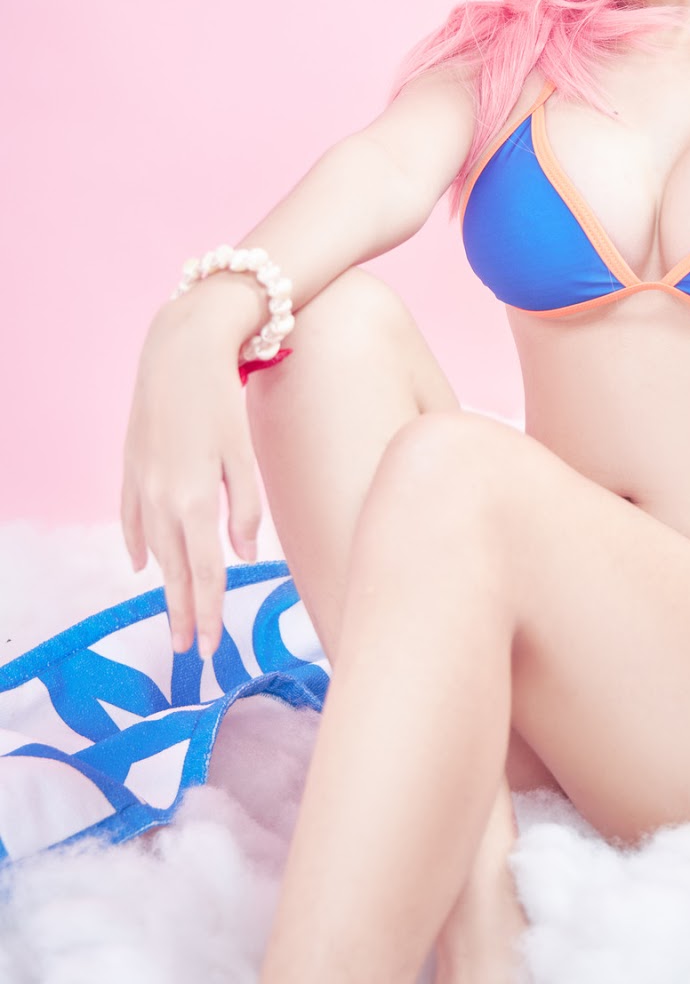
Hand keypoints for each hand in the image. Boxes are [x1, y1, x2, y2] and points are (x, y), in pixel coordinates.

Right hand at [120, 308, 262, 657]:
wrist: (179, 351)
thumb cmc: (222, 399)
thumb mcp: (244, 455)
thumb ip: (246, 508)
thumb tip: (244, 554)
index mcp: (195, 498)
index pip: (205, 571)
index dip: (209, 611)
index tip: (210, 646)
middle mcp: (162, 499)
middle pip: (176, 570)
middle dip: (183, 612)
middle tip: (188, 651)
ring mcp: (141, 484)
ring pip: (152, 549)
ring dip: (164, 585)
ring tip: (173, 615)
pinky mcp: (131, 467)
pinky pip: (131, 518)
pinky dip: (137, 544)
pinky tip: (142, 564)